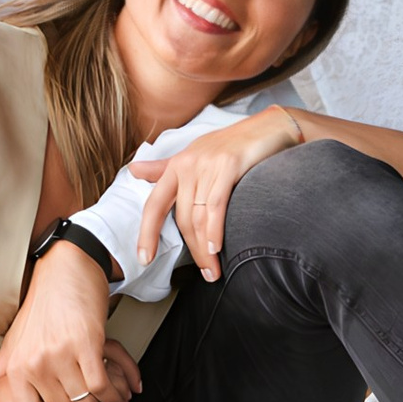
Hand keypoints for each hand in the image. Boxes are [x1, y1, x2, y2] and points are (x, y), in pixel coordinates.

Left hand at [0, 238, 141, 401]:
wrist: (66, 271)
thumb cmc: (44, 305)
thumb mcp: (15, 339)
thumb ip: (3, 368)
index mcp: (17, 368)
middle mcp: (35, 364)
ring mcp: (60, 355)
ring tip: (108, 396)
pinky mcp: (87, 345)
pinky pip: (102, 386)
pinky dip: (113, 393)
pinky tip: (116, 388)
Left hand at [131, 108, 306, 279]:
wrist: (269, 127)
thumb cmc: (231, 144)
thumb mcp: (194, 155)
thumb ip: (164, 168)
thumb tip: (133, 171)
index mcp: (176, 166)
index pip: (154, 205)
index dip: (147, 233)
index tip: (145, 259)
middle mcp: (188, 165)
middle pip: (181, 218)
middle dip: (192, 251)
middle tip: (205, 274)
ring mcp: (208, 164)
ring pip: (199, 216)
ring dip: (205, 249)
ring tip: (213, 271)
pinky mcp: (229, 165)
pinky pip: (216, 205)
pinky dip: (215, 230)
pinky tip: (216, 249)